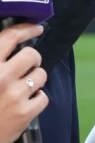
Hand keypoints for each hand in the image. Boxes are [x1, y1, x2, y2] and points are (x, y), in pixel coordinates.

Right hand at [0, 23, 47, 142]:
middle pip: (32, 55)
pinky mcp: (24, 113)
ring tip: (21, 88)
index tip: (36, 28)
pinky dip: (36, 100)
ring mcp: (15, 95)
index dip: (26, 29)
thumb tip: (8, 43)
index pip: (11, 37)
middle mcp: (1, 77)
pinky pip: (43, 97)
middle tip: (24, 68)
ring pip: (41, 75)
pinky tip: (23, 104)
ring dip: (34, 80)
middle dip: (31, 60)